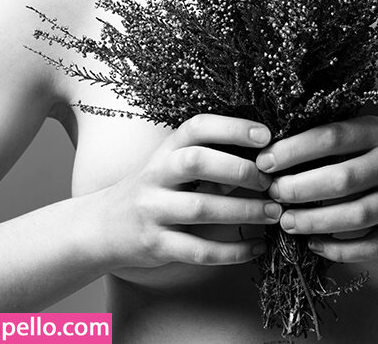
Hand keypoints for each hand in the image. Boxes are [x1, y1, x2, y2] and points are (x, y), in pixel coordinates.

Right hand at [98, 115, 281, 268]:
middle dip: (239, 170)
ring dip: (243, 211)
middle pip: (197, 162)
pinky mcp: (156, 244)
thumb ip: (210, 158)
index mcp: (166, 149)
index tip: (265, 135)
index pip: (198, 127)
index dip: (232, 128)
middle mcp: (157, 174)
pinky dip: (231, 251)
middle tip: (270, 180)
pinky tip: (256, 247)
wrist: (104, 225)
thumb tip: (262, 158)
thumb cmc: (153, 188)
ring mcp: (153, 210)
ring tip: (273, 213)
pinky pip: (198, 250)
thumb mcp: (173, 163)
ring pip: (201, 209)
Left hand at [255, 116, 377, 262]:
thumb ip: (337, 135)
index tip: (265, 161)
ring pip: (355, 217)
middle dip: (299, 189)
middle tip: (272, 195)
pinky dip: (340, 249)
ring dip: (315, 221)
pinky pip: (371, 246)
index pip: (331, 137)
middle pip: (341, 179)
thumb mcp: (374, 129)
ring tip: (286, 222)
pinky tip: (314, 244)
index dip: (295, 150)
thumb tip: (280, 145)